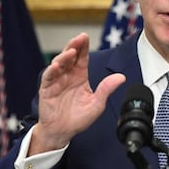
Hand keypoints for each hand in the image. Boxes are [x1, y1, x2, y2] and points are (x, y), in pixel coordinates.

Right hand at [28, 33, 125, 154]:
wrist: (63, 132)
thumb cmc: (79, 118)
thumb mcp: (97, 103)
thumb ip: (107, 89)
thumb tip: (121, 77)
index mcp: (80, 76)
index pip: (82, 58)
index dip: (83, 47)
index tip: (85, 36)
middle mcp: (68, 75)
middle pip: (70, 56)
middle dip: (74, 46)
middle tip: (79, 38)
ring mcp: (56, 81)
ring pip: (59, 63)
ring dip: (64, 56)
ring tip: (71, 51)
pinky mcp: (47, 89)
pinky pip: (48, 77)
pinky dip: (52, 70)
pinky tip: (57, 66)